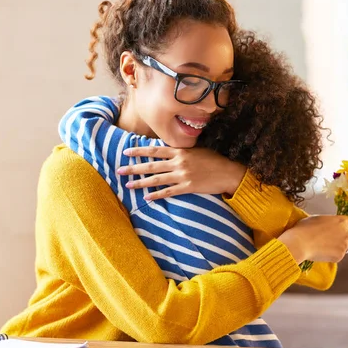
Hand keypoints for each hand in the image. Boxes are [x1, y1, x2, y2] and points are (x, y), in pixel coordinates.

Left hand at [118, 146, 246, 199]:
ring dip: (141, 183)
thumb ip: (181, 150)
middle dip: (133, 168)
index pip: (154, 150)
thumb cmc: (213, 160)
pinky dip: (157, 195)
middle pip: (151, 165)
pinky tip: (147, 197)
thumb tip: (167, 151)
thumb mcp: (197, 150)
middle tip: (119, 170)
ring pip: (157, 180)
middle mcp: (179, 162)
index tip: (126, 151)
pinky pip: (169, 192)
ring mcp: (182, 175)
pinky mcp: (187, 187)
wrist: (227, 173)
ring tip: (128, 185)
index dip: (139, 151)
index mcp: (180, 151)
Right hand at [278, 215, 347, 263]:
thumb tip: (328, 227)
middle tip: (328, 239)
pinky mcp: (340, 256)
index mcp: (341, 221)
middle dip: (341, 237)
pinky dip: (331, 255)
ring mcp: (344, 246)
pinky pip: (338, 256)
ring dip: (336, 247)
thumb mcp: (318, 219)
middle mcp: (346, 233)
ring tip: (322, 246)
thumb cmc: (305, 228)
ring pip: (344, 247)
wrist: (300, 243)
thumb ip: (329, 223)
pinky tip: (321, 252)